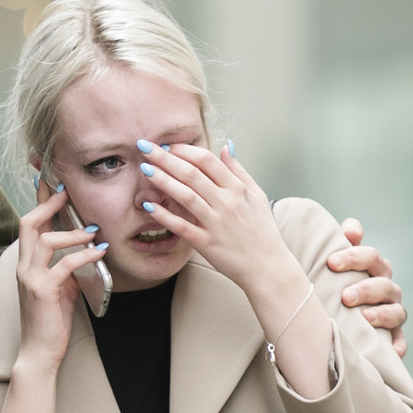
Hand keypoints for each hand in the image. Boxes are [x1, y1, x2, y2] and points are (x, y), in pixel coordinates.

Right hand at [12, 186, 106, 376]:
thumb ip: (67, 267)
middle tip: (68, 192)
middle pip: (29, 223)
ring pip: (45, 240)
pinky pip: (63, 265)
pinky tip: (98, 252)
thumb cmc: (50, 321)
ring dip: (71, 232)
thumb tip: (87, 251)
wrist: (39, 351)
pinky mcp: (42, 291)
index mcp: (26, 263)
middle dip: (48, 203)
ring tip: (92, 231)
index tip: (52, 182)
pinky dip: (83, 255)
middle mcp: (23, 267)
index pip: (30, 225)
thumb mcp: (61, 288)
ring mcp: (30, 278)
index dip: (40, 201)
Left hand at [134, 140, 296, 309]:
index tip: (167, 145)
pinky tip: (149, 206)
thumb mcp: (257, 196)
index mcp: (238, 189)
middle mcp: (227, 203)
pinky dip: (165, 216)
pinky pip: (183, 227)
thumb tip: (226, 146)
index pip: (207, 161)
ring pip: (186, 196)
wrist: (268, 267)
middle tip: (145, 147)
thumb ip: (239, 171)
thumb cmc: (262, 231)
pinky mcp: (207, 244)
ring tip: (144, 169)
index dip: (184, 150)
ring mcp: (216, 223)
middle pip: (192, 174)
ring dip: (163, 180)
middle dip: (165, 158)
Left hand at [330, 219, 406, 357]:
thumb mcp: (333, 264)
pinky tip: (393, 352)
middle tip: (345, 296)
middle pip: (384, 283)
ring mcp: (391, 313)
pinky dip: (397, 346)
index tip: (331, 263)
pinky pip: (400, 342)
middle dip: (366, 288)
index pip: (370, 257)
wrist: (330, 317)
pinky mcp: (392, 337)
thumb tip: (352, 228)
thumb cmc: (333, 283)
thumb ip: (341, 243)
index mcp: (372, 268)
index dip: (354, 256)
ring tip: (365, 318)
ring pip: (396, 311)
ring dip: (382, 314)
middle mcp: (385, 289)